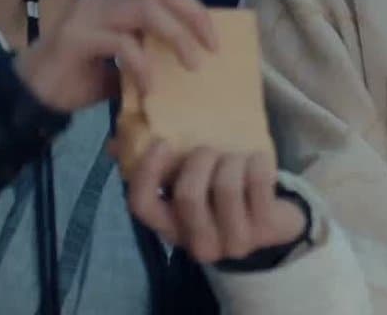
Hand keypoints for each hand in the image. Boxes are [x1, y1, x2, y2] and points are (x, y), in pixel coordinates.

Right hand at [14, 0, 217, 113]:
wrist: (24, 99)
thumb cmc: (71, 83)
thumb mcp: (117, 71)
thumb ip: (144, 60)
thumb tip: (184, 69)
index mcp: (111, 3)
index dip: (192, 8)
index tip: (213, 39)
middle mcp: (100, 2)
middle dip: (192, 17)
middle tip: (210, 50)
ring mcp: (86, 17)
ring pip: (144, 11)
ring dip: (175, 37)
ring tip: (191, 66)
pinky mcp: (75, 39)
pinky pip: (120, 44)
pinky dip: (143, 66)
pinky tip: (150, 89)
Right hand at [127, 140, 308, 263]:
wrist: (272, 221)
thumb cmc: (218, 195)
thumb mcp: (186, 183)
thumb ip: (151, 164)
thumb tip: (114, 144)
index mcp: (171, 228)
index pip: (143, 207)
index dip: (148, 173)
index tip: (163, 143)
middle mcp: (198, 243)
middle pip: (188, 196)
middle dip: (199, 161)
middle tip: (209, 149)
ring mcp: (233, 241)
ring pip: (225, 188)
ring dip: (230, 160)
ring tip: (236, 156)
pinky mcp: (266, 230)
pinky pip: (258, 185)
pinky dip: (257, 163)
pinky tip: (258, 159)